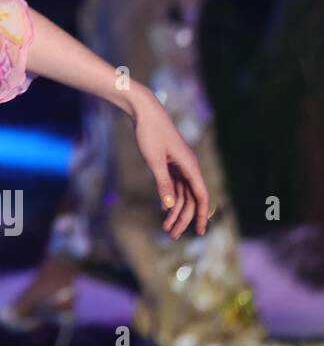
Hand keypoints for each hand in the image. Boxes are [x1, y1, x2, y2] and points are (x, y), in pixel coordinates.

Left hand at [128, 87, 210, 237]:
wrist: (144, 111)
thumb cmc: (150, 133)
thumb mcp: (154, 161)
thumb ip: (163, 184)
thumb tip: (169, 206)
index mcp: (190, 166)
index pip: (201, 196)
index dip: (200, 215)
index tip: (200, 232)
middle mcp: (189, 166)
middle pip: (191, 198)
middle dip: (183, 218)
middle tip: (172, 234)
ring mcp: (181, 164)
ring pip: (183, 193)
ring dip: (175, 210)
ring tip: (166, 227)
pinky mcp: (172, 162)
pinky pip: (175, 184)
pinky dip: (170, 197)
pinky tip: (164, 209)